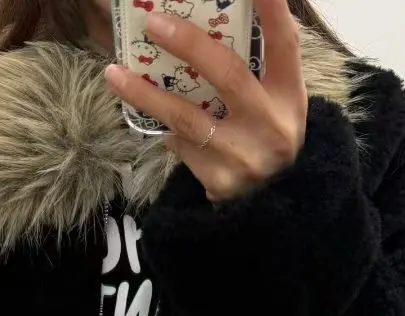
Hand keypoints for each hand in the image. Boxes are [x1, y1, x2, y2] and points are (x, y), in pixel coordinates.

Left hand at [104, 0, 307, 202]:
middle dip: (188, 44)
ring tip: (114, 73)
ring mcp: (245, 158)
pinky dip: (167, 130)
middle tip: (153, 23)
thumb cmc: (265, 137)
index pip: (284, 44)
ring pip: (187, 119)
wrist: (270, 206)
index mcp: (290, 97)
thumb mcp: (275, 102)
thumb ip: (255, 65)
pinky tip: (158, 124)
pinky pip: (181, 146)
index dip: (271, 10)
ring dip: (146, 95)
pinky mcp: (219, 182)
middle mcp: (272, 127)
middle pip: (228, 76)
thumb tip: (209, 20)